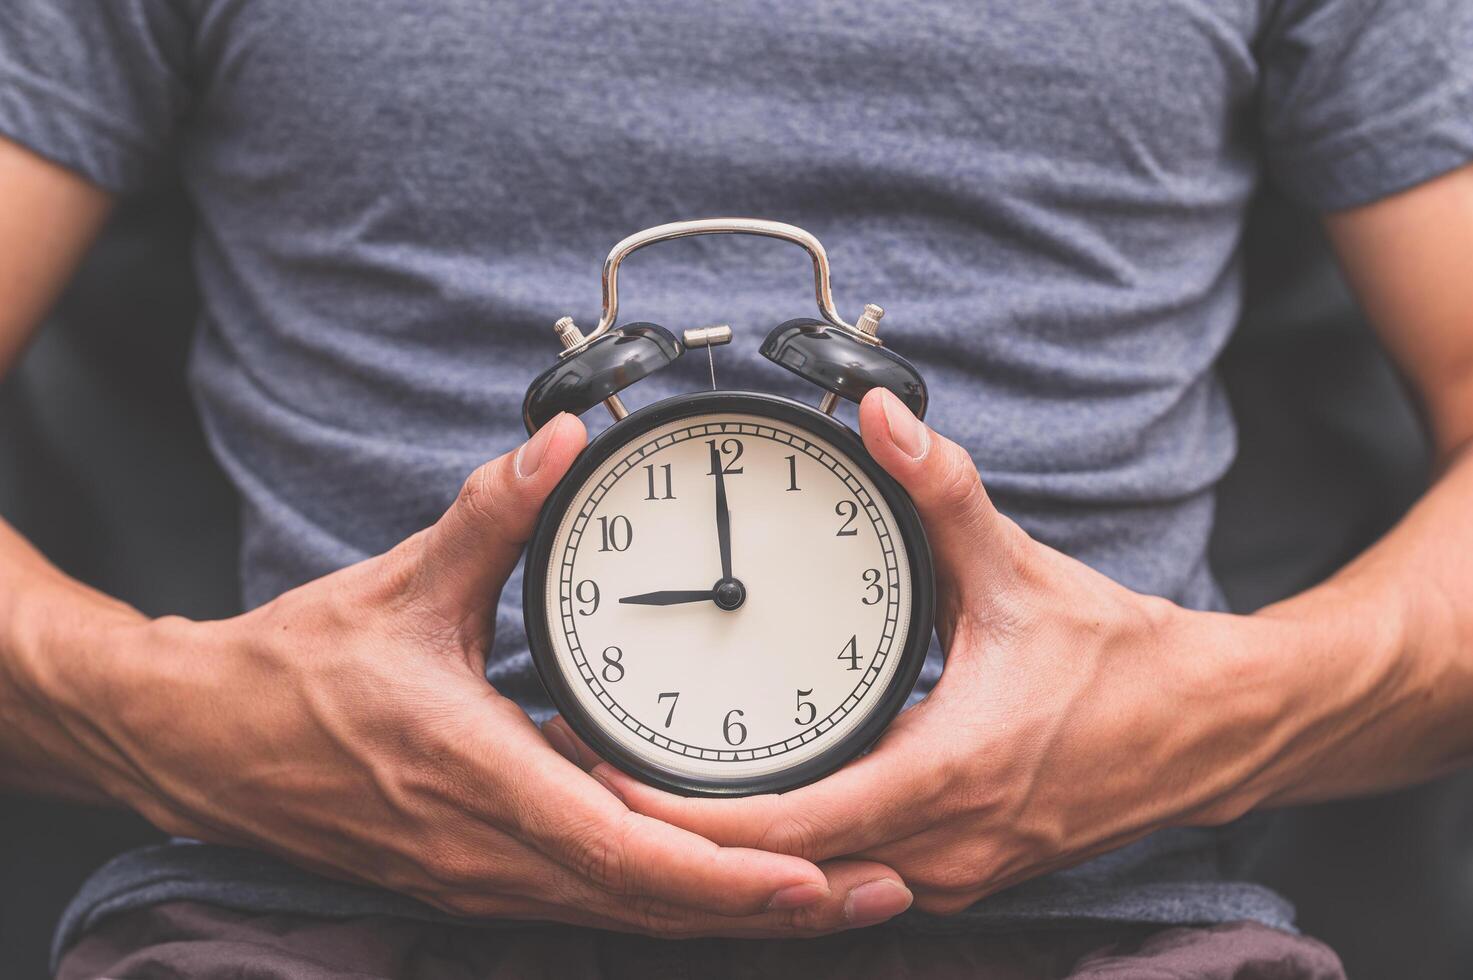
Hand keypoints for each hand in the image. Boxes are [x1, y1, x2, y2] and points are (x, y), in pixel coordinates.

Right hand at [32, 413, 911, 935]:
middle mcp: (485, 850)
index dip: (723, 875)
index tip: (812, 875)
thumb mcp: (398, 586)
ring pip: (626, 916)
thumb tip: (559, 445)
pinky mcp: (474, 876)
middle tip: (877, 888)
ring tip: (831, 898)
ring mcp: (479, 877)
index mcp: (474, 775)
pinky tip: (726, 881)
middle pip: (648, 906)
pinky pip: (590, 900)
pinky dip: (669, 899)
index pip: (621, 850)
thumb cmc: (296, 671)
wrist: (201, 742)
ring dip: (729, 914)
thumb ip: (489, 516)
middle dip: (766, 911)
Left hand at [559, 389, 1288, 914]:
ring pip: (824, 884)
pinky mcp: (972, 866)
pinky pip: (864, 875)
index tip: (617, 778)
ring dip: (747, 852)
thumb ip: (944, 493)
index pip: (787, 832)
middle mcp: (947, 847)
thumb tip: (885, 418)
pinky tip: (768, 808)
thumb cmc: (1126, 663)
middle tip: (613, 779)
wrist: (1212, 729)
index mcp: (948, 778)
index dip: (689, 816)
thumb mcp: (1022, 572)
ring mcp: (961, 870)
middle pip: (788, 872)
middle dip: (694, 837)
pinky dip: (804, 853)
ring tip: (669, 792)